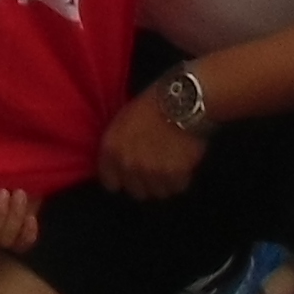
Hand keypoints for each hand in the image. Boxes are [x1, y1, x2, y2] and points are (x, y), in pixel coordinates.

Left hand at [95, 83, 206, 200]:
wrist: (181, 101)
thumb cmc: (152, 105)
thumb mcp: (123, 121)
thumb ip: (118, 146)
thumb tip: (119, 164)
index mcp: (111, 149)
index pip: (110, 182)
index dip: (123, 179)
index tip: (132, 175)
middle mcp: (128, 164)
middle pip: (136, 191)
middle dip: (146, 182)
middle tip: (156, 166)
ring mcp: (150, 171)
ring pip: (158, 192)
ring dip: (165, 182)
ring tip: (171, 162)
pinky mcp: (173, 174)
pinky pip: (177, 187)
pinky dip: (182, 178)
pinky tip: (182, 161)